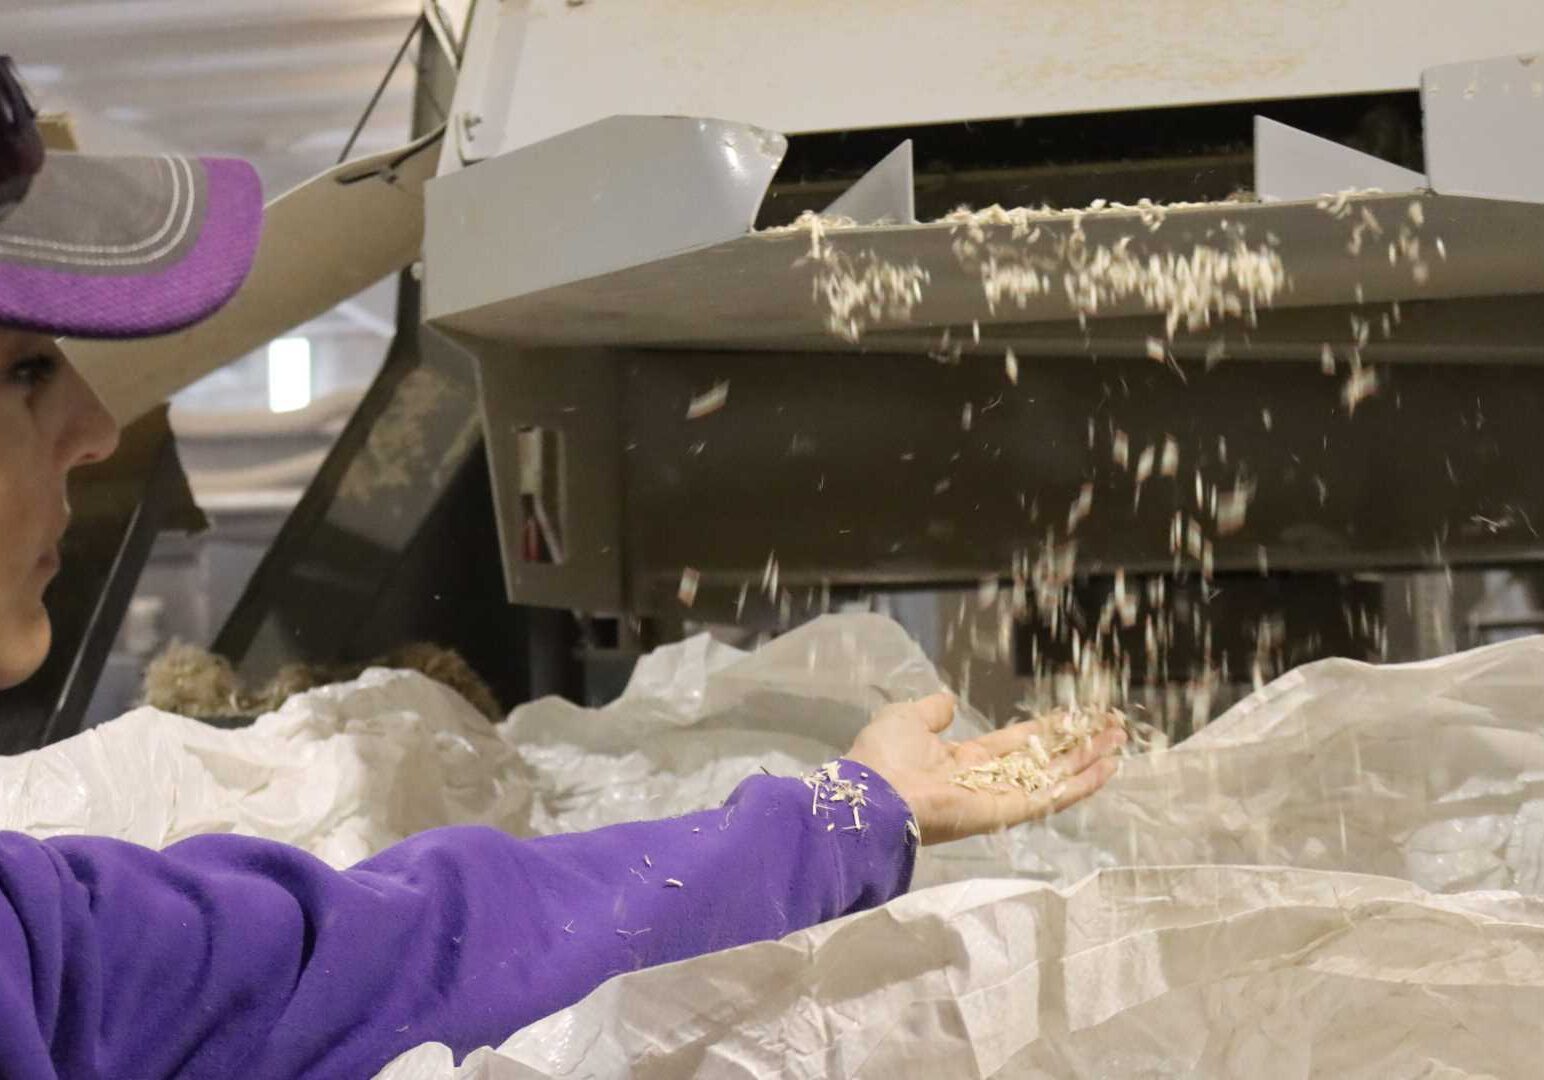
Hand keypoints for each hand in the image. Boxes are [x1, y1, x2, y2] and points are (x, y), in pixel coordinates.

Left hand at [846, 693, 1125, 844]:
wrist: (872, 795)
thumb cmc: (884, 756)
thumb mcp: (906, 719)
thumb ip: (932, 712)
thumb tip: (948, 702)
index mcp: (961, 761)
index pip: (1013, 743)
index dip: (1044, 730)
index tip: (1073, 717)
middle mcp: (985, 781)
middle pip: (1041, 761)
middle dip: (1076, 745)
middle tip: (1111, 727)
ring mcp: (999, 799)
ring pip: (1054, 779)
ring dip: (1088, 761)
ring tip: (1120, 742)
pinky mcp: (1006, 813)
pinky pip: (1049, 798)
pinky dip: (1080, 784)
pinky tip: (1107, 768)